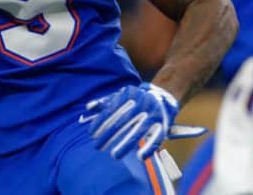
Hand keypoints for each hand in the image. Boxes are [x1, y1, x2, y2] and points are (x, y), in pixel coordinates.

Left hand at [81, 83, 205, 159]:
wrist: (163, 94)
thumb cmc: (135, 98)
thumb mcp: (121, 95)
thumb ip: (105, 102)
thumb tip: (88, 108)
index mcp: (128, 94)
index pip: (111, 110)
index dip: (100, 123)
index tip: (91, 134)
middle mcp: (141, 102)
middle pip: (122, 122)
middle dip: (108, 136)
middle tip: (98, 147)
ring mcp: (153, 113)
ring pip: (138, 131)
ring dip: (126, 144)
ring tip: (114, 155)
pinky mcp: (163, 123)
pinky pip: (156, 137)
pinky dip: (149, 148)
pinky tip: (140, 157)